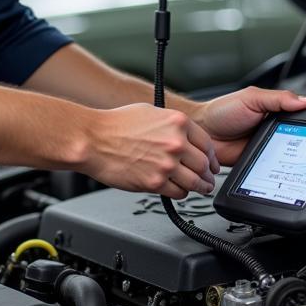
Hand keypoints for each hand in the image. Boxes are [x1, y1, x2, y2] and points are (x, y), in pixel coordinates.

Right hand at [81, 103, 216, 198]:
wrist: (93, 140)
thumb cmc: (115, 124)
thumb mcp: (151, 112)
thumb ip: (172, 124)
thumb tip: (183, 135)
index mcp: (178, 123)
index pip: (207, 144)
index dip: (212, 156)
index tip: (212, 163)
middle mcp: (176, 143)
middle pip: (204, 165)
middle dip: (209, 174)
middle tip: (209, 179)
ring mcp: (167, 165)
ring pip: (195, 182)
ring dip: (201, 187)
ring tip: (202, 188)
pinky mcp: (155, 183)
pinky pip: (178, 193)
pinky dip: (181, 193)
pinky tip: (179, 191)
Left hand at [192, 87, 305, 165]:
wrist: (202, 131)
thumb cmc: (221, 111)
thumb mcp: (252, 98)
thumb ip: (279, 99)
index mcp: (275, 112)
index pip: (299, 119)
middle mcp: (272, 130)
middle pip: (296, 140)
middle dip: (300, 145)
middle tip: (302, 148)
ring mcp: (265, 147)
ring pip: (285, 157)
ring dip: (287, 159)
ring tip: (285, 156)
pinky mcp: (258, 163)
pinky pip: (271, 169)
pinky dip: (274, 170)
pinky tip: (274, 167)